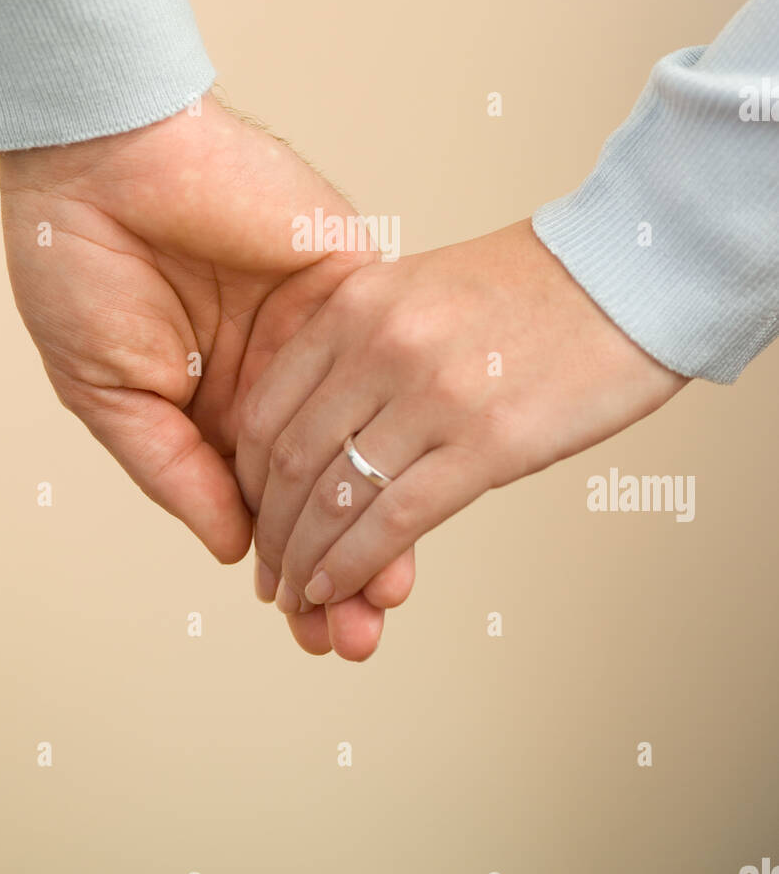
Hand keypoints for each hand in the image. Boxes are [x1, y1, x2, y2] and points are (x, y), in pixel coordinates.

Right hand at [0, 93, 413, 658]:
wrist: (104, 156)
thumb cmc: (80, 263)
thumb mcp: (110, 390)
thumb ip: (176, 469)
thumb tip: (235, 547)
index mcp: (216, 405)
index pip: (271, 503)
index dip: (293, 566)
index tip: (316, 630)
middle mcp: (277, 379)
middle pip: (330, 486)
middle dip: (346, 563)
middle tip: (360, 635)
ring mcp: (320, 336)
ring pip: (367, 441)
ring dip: (383, 517)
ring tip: (389, 596)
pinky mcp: (351, 284)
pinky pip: (388, 366)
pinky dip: (398, 430)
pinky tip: (411, 495)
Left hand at [237, 219, 686, 611]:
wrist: (626, 277)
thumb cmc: (531, 289)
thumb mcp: (419, 290)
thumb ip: (362, 347)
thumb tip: (324, 429)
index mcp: (356, 302)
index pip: (267, 409)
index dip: (248, 478)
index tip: (254, 516)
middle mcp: (380, 344)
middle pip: (290, 461)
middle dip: (271, 532)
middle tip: (268, 574)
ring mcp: (432, 393)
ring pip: (334, 498)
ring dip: (305, 561)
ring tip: (298, 596)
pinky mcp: (488, 442)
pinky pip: (394, 520)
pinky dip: (353, 565)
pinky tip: (338, 589)